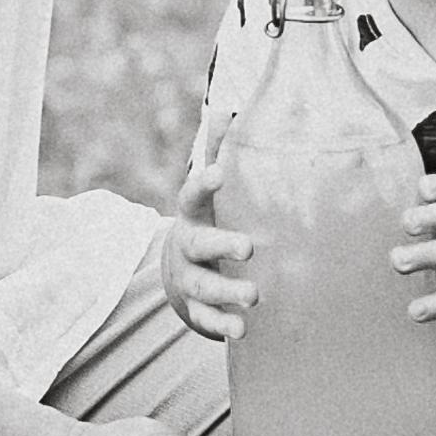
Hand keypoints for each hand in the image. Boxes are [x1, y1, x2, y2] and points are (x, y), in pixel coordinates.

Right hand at [161, 163, 256, 340]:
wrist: (181, 269)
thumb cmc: (207, 220)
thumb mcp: (210, 190)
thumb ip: (218, 151)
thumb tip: (226, 106)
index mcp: (193, 214)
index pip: (192, 195)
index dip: (203, 183)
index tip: (218, 173)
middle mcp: (188, 246)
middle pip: (198, 244)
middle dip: (222, 245)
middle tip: (249, 247)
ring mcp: (190, 278)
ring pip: (203, 286)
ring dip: (228, 292)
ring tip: (255, 295)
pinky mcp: (196, 307)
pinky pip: (205, 318)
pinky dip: (222, 324)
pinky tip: (242, 329)